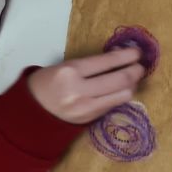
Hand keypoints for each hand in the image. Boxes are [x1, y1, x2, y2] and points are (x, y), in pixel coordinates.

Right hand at [28, 47, 143, 123]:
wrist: (30, 112)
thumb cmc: (46, 84)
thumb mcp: (64, 67)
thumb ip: (90, 64)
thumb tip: (119, 56)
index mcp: (70, 71)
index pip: (107, 61)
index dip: (128, 56)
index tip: (138, 52)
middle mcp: (79, 90)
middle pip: (121, 79)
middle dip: (136, 70)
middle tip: (141, 65)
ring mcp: (86, 107)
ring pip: (123, 94)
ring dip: (133, 85)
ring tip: (133, 78)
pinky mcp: (90, 119)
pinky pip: (114, 104)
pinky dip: (122, 95)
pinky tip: (121, 89)